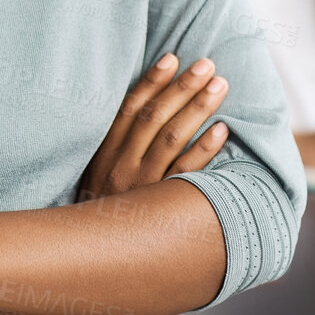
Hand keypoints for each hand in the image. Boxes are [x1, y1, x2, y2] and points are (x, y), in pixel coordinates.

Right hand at [79, 54, 229, 199]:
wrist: (92, 256)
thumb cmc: (101, 207)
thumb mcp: (96, 172)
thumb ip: (117, 142)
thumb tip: (146, 104)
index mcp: (105, 152)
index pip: (130, 108)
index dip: (152, 81)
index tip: (173, 57)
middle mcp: (121, 166)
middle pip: (154, 118)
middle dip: (182, 87)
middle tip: (206, 64)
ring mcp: (142, 186)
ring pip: (172, 139)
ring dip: (197, 109)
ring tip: (219, 86)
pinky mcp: (160, 207)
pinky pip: (186, 174)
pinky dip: (204, 149)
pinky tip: (222, 129)